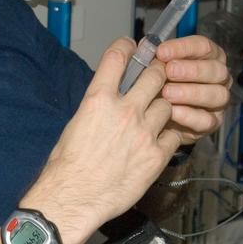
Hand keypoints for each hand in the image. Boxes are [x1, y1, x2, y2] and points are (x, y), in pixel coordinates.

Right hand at [24, 37, 182, 243]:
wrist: (75, 197)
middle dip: (157, 74)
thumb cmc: (68, 165)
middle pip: (155, 75)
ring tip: (155, 117)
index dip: (128, 46)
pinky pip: (174, 134)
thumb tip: (110, 95)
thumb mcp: (77, 123)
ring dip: (164, 107)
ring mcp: (144, 132)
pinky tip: (159, 141)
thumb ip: (98, 104)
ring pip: (168, 104)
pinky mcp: (156, 155)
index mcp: (99, 99)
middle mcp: (124, 110)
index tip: (133, 46)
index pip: (118, 57)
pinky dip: (169, 135)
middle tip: (156, 78)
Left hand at [154, 35, 231, 145]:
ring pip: (217, 94)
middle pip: (216, 69)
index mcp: (208, 57)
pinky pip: (207, 120)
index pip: (203, 46)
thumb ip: (154, 56)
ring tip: (167, 93)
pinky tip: (171, 111)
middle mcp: (218, 77)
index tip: (161, 52)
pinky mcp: (213, 122)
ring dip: (191, 93)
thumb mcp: (155, 68)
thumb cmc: (158, 85)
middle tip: (169, 71)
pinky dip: (189, 115)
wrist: (155, 117)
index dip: (183, 47)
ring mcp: (218, 100)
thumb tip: (145, 47)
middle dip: (192, 70)